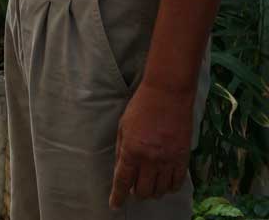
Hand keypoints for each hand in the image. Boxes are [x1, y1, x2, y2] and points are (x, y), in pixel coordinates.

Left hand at [109, 81, 193, 207]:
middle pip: (143, 190)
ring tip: (149, 184)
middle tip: (134, 188)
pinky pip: (177, 183)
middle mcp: (150, 159)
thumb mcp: (123, 126)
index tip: (115, 205)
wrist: (167, 94)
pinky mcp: (183, 158)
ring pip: (160, 190)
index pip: (123, 180)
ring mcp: (168, 160)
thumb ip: (123, 149)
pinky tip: (165, 183)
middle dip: (136, 193)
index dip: (118, 195)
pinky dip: (169, 187)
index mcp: (132, 149)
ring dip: (152, 191)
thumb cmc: (141, 106)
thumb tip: (122, 169)